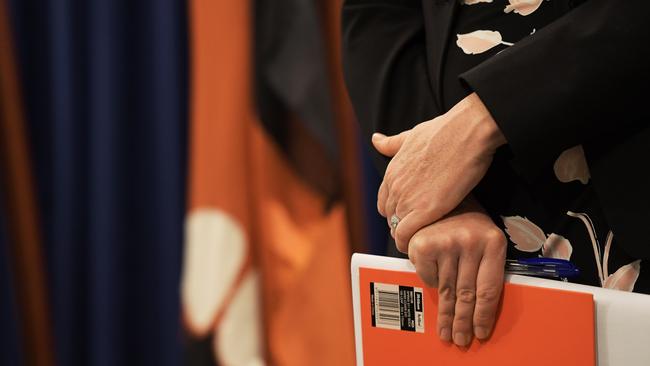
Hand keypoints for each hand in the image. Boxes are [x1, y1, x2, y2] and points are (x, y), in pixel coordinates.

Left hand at [373, 93, 505, 250]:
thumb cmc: (445, 131)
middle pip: (390, 217)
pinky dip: (411, 244)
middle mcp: (395, 187)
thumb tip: (375, 139)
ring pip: (397, 228)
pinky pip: (407, 236)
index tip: (409, 217)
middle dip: (402, 225)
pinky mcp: (425, 210)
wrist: (466, 133)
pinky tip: (423, 246)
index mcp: (392, 171)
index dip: (396, 212)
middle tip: (419, 232)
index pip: (384, 202)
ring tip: (423, 241)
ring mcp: (407, 199)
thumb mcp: (411, 135)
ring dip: (408, 237)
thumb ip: (392, 143)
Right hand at [407, 198, 505, 345]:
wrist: (440, 181)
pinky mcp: (423, 244)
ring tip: (445, 332)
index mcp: (493, 242)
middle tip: (460, 340)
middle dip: (463, 322)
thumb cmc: (464, 214)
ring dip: (446, 314)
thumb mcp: (483, 233)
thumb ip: (483, 263)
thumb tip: (478, 304)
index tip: (480, 332)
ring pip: (446, 289)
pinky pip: (427, 276)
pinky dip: (430, 282)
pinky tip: (434, 288)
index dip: (484, 315)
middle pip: (468, 294)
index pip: (489, 289)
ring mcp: (446, 244)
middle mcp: (471, 243)